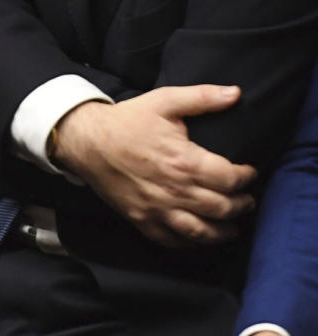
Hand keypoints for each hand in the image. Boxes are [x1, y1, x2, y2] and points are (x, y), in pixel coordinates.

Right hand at [53, 85, 256, 245]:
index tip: (249, 172)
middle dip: (241, 204)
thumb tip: (235, 93)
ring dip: (224, 230)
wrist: (87, 140)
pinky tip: (201, 234)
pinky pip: (174, 241)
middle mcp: (174, 190)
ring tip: (233, 223)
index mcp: (183, 162)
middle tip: (246, 198)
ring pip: (203, 232)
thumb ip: (202, 97)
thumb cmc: (127, 121)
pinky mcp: (143, 220)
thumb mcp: (164, 101)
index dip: (246, 177)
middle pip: (222, 208)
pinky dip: (193, 243)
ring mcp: (158, 209)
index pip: (230, 179)